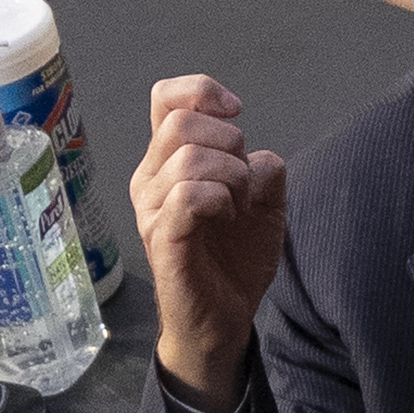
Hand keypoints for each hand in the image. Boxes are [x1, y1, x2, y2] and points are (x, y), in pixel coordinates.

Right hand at [135, 75, 287, 412]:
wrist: (224, 320)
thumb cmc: (234, 260)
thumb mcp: (262, 204)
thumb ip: (262, 170)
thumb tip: (259, 155)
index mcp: (168, 163)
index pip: (166, 98)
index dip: (202, 91)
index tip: (237, 112)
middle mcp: (151, 181)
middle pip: (180, 123)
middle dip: (229, 142)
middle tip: (245, 182)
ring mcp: (152, 210)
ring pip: (189, 157)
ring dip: (233, 176)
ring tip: (240, 207)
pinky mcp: (164, 240)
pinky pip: (189, 196)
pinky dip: (222, 199)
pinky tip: (230, 218)